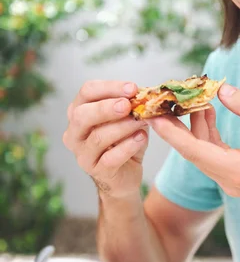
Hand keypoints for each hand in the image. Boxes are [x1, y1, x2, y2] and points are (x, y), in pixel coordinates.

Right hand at [63, 80, 148, 197]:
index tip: (132, 88)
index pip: (87, 92)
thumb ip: (131, 107)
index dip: (109, 87)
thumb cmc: (124, 141)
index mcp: (78, 112)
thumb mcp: (127, 119)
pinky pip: (111, 158)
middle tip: (128, 105)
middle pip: (82, 115)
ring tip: (142, 121)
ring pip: (98, 137)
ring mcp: (83, 154)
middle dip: (106, 108)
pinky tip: (141, 138)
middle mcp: (74, 133)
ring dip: (123, 126)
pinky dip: (128, 146)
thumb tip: (143, 95)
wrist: (126, 174)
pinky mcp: (96, 171)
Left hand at [150, 84, 239, 205]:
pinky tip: (208, 111)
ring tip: (188, 98)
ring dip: (194, 126)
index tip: (152, 117)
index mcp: (237, 171)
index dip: (172, 133)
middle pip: (193, 151)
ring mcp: (233, 180)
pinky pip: (215, 153)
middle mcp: (230, 180)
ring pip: (203, 151)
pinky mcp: (238, 176)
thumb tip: (222, 91)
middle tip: (161, 103)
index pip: (194, 151)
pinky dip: (208, 133)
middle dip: (176, 126)